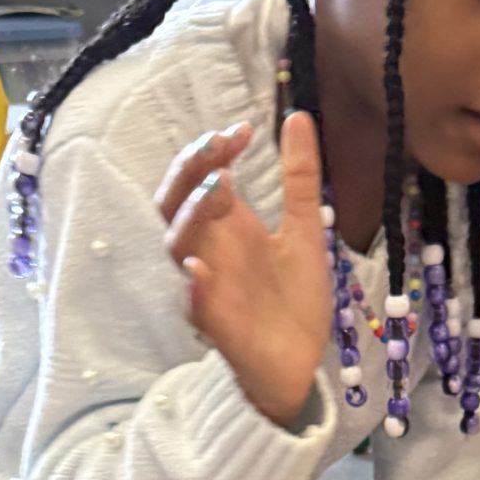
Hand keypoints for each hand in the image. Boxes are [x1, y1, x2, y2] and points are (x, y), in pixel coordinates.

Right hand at [156, 111, 332, 427]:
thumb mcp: (305, 230)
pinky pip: (193, 304)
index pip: (201, 178)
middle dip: (190, 171)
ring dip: (191, 216)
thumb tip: (298, 116)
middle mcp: (210, 251)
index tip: (244, 129)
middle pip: (174, 203)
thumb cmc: (294, 301)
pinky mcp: (217, 326)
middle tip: (219, 145)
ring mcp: (208, 287)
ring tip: (218, 190)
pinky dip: (194, 285)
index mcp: (228, 227)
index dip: (212, 150)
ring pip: (177, 247)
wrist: (300, 364)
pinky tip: (200, 266)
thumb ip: (299, 178)